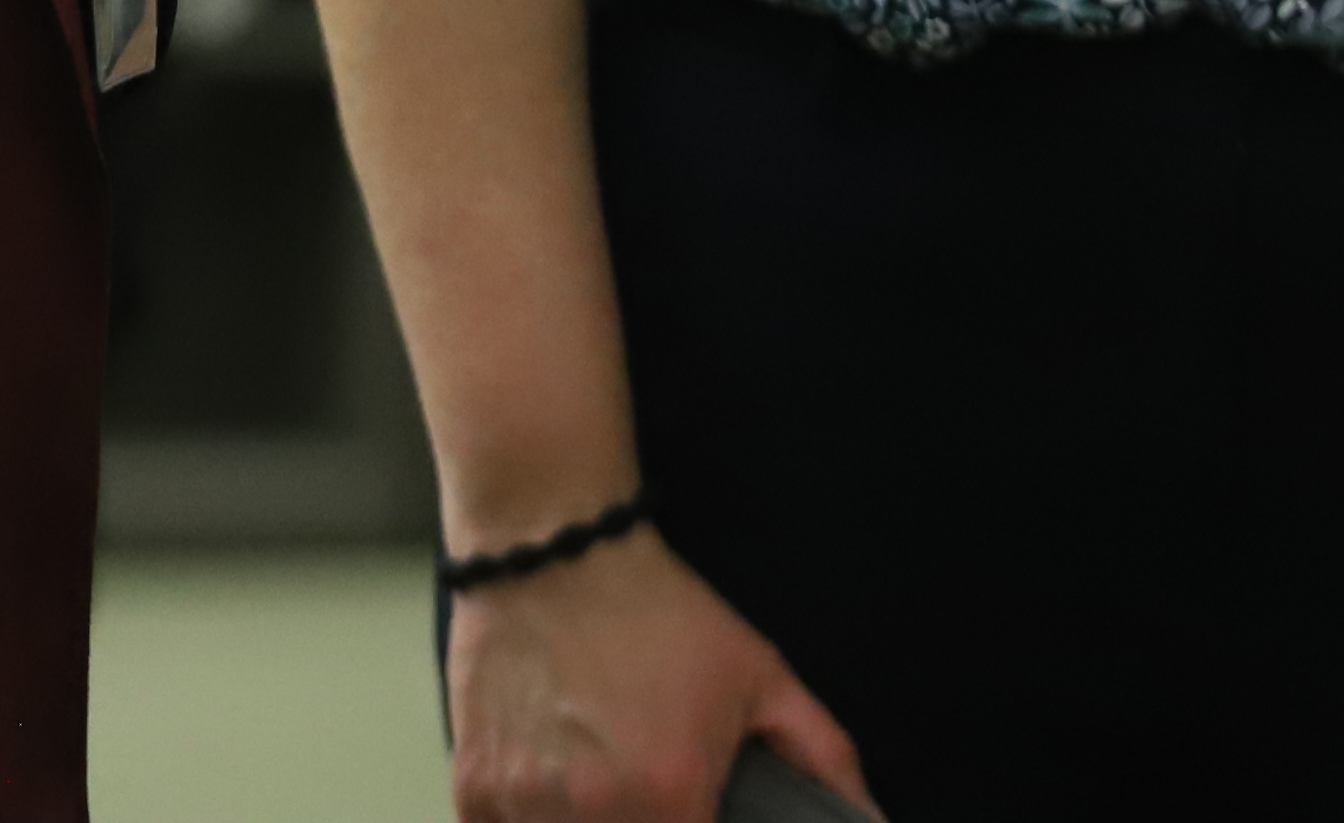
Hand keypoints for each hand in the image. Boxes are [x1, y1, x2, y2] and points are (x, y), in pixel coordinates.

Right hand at [444, 534, 872, 821]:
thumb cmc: (654, 610)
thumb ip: (822, 755)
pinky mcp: (475, 791)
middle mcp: (594, 812)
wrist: (551, 548)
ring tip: (597, 781)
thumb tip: (868, 817)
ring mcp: (525, 807)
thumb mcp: (758, 674)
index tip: (689, 812)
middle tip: (647, 793)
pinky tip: (551, 783)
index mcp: (669, 798)